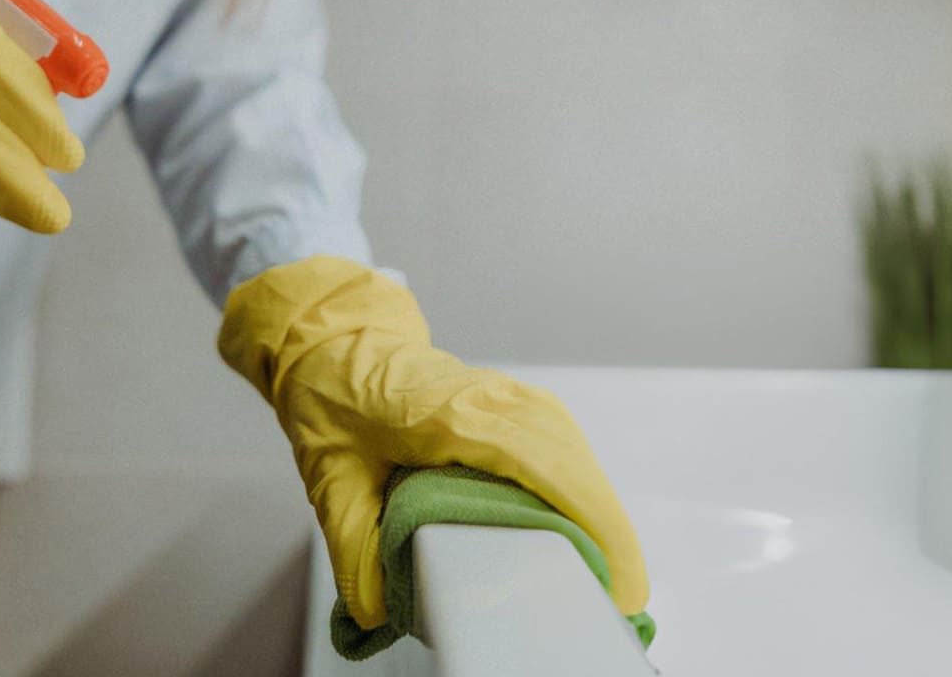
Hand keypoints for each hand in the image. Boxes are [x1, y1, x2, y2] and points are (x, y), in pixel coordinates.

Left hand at [219, 257, 648, 629]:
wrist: (330, 342)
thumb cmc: (332, 399)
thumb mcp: (330, 480)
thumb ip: (356, 547)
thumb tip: (382, 609)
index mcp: (446, 414)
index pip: (539, 463)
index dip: (587, 519)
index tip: (614, 574)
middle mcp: (489, 397)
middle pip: (572, 460)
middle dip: (607, 528)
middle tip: (621, 595)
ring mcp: (507, 392)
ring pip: (575, 449)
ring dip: (598, 506)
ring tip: (608, 569)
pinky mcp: (513, 399)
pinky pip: (563, 440)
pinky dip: (582, 483)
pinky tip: (583, 522)